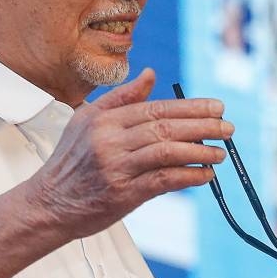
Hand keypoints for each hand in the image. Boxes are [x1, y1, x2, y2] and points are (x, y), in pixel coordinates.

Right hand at [29, 68, 232, 237]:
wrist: (48, 204)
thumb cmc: (70, 162)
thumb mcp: (87, 120)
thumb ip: (121, 98)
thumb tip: (151, 74)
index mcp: (104, 119)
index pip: (156, 108)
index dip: (191, 107)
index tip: (217, 107)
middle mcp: (109, 140)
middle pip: (165, 127)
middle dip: (203, 126)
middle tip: (228, 127)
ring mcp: (116, 167)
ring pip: (167, 152)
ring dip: (199, 151)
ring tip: (220, 153)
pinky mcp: (122, 193)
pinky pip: (163, 181)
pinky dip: (188, 176)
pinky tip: (204, 175)